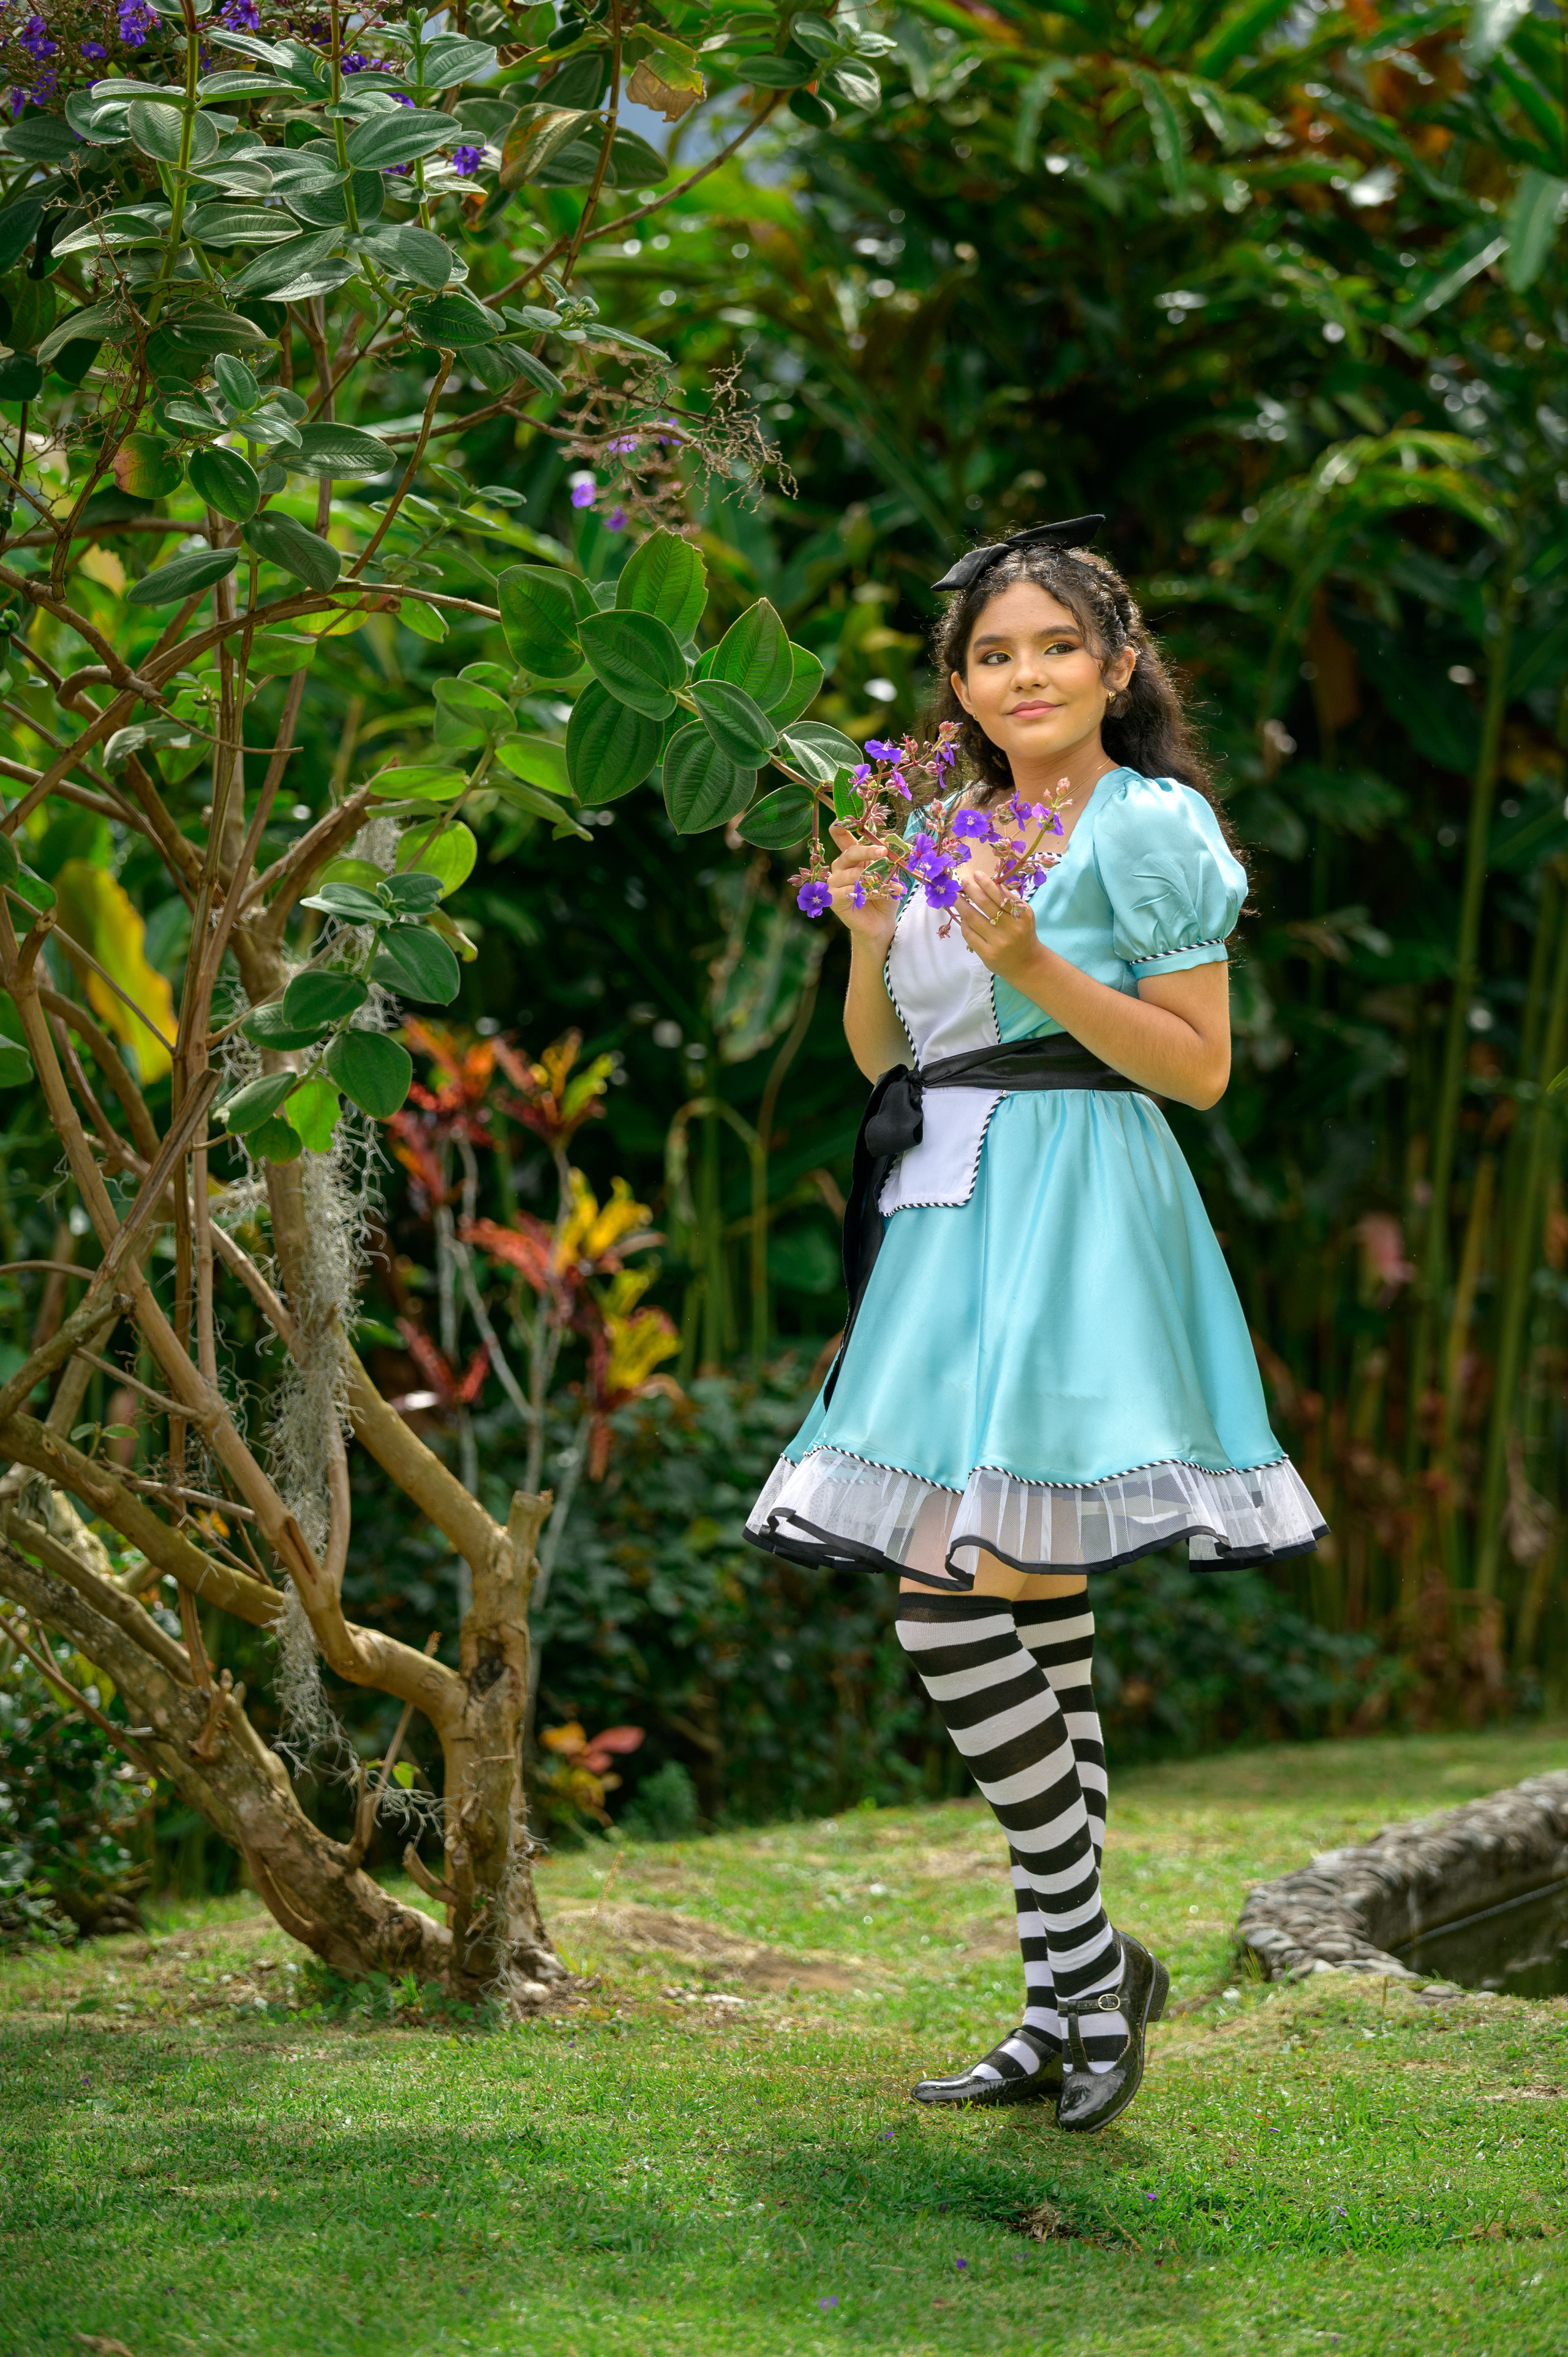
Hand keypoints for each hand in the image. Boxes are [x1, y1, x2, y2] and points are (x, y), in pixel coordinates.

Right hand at [826, 820, 897, 952]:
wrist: (881, 924)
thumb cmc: (884, 897)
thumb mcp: (888, 875)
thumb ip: (885, 861)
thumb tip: (888, 845)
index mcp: (852, 858)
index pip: (841, 837)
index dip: (840, 826)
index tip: (841, 818)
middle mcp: (840, 867)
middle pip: (849, 853)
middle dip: (867, 851)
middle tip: (884, 852)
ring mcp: (834, 883)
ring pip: (852, 874)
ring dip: (874, 879)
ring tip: (892, 886)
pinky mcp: (834, 898)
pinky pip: (849, 890)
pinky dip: (867, 893)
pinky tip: (878, 895)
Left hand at [956, 865, 1041, 984]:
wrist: (1027, 963)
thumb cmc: (1022, 933)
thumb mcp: (1023, 915)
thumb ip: (1009, 899)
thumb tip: (986, 882)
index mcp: (1022, 915)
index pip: (1000, 895)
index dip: (986, 883)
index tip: (976, 874)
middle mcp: (1011, 928)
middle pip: (984, 904)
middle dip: (971, 890)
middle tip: (963, 881)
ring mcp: (998, 942)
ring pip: (973, 918)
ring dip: (961, 905)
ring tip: (956, 897)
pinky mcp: (988, 954)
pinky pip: (969, 934)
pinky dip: (964, 923)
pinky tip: (963, 918)